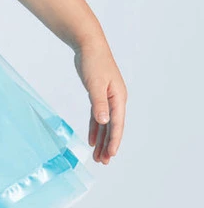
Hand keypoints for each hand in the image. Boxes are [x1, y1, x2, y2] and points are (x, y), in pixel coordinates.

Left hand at [73, 38, 125, 163]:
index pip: (117, 124)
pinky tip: (92, 140)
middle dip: (108, 145)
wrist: (89, 46)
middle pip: (112, 127)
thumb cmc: (93, 62)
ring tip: (98, 156)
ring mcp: (108, 98)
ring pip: (105, 124)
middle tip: (103, 162)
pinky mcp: (98, 95)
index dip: (114, 141)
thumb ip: (99, 104)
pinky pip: (98, 116)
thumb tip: (104, 121)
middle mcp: (115, 100)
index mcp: (118, 98)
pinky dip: (95, 128)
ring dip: (101, 140)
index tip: (111, 155)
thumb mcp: (95, 84)